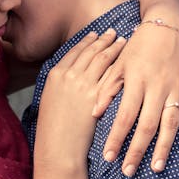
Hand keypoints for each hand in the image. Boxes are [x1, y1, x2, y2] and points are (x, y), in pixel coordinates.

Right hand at [36, 30, 125, 169]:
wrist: (58, 147)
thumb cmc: (53, 129)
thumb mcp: (50, 99)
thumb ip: (60, 84)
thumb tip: (69, 77)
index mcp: (55, 74)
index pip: (75, 51)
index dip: (87, 41)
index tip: (95, 34)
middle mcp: (69, 75)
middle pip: (90, 51)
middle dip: (103, 39)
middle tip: (112, 32)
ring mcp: (84, 84)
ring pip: (102, 59)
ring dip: (113, 47)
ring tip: (122, 41)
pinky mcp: (97, 96)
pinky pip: (112, 74)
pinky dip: (120, 64)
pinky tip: (128, 60)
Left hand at [93, 22, 178, 175]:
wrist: (170, 25)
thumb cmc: (139, 45)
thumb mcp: (120, 62)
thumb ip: (108, 87)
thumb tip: (94, 112)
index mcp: (137, 80)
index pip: (125, 115)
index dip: (116, 138)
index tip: (108, 157)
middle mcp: (158, 86)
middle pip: (147, 125)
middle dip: (137, 150)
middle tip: (128, 172)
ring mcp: (177, 88)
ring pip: (170, 123)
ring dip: (164, 148)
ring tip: (156, 168)